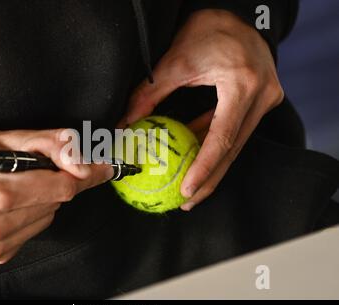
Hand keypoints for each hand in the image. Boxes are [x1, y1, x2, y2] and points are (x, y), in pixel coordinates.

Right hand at [0, 129, 112, 263]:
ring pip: (47, 216)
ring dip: (40, 199)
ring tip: (11, 187)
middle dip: (53, 181)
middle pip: (57, 201)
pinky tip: (6, 205)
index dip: (85, 174)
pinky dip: (29, 215)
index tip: (104, 168)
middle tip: (30, 169)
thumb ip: (50, 146)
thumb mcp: (4, 138)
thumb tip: (84, 162)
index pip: (63, 187)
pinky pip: (32, 230)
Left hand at [119, 9, 283, 210]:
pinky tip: (194, 156)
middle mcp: (262, 96)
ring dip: (212, 166)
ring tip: (190, 187)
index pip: (223, 137)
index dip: (204, 168)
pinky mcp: (259, 101)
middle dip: (210, 179)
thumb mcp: (174, 61)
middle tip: (187, 200)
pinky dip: (214, 143)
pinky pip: (235, 130)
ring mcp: (265, 99)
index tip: (187, 190)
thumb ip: (149, 94)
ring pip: (236, 144)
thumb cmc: (207, 30)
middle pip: (233, 150)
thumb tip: (124, 123)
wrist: (235, 13)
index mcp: (243, 85)